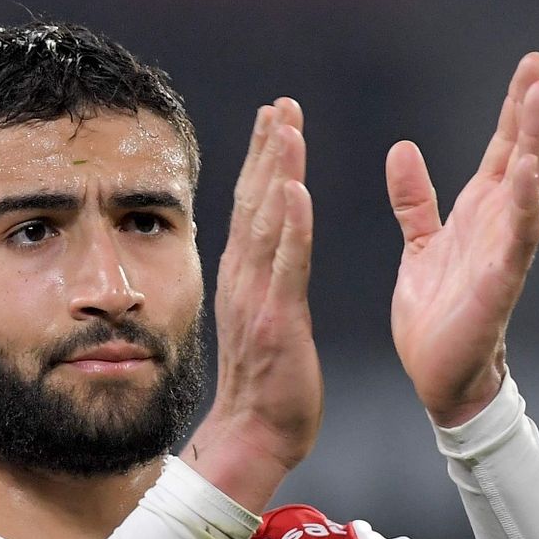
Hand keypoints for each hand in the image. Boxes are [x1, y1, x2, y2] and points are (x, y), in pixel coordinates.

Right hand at [182, 98, 321, 512]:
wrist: (255, 435)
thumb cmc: (267, 385)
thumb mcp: (262, 321)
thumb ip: (263, 284)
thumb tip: (265, 255)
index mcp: (244, 279)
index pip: (253, 208)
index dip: (263, 161)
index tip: (274, 120)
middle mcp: (243, 280)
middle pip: (255, 202)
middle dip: (269, 150)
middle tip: (281, 104)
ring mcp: (256, 299)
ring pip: (268, 222)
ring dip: (278, 170)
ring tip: (287, 127)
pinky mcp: (276, 320)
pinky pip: (285, 264)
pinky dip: (290, 225)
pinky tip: (295, 190)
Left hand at [388, 52, 538, 426]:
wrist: (438, 376)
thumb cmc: (437, 313)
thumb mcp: (419, 244)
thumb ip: (414, 200)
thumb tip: (401, 148)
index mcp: (479, 214)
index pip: (502, 150)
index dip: (515, 109)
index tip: (531, 66)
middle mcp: (499, 227)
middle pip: (523, 158)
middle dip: (532, 114)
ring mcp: (505, 253)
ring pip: (528, 189)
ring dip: (535, 145)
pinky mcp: (500, 284)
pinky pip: (517, 238)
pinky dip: (523, 204)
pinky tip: (525, 170)